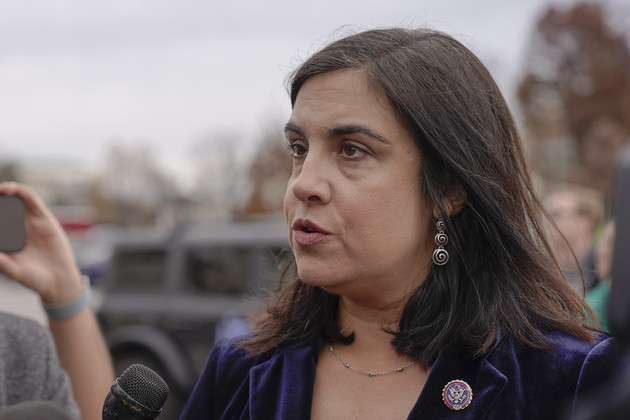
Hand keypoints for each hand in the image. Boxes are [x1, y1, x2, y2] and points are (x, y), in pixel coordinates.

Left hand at [0, 182, 82, 303]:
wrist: (59, 281)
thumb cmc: (34, 278)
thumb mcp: (14, 271)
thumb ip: (3, 263)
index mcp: (7, 239)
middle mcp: (17, 228)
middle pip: (4, 208)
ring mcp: (31, 223)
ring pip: (17, 201)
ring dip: (7, 192)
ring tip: (0, 190)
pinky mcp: (45, 219)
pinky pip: (33, 202)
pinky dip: (23, 193)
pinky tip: (13, 189)